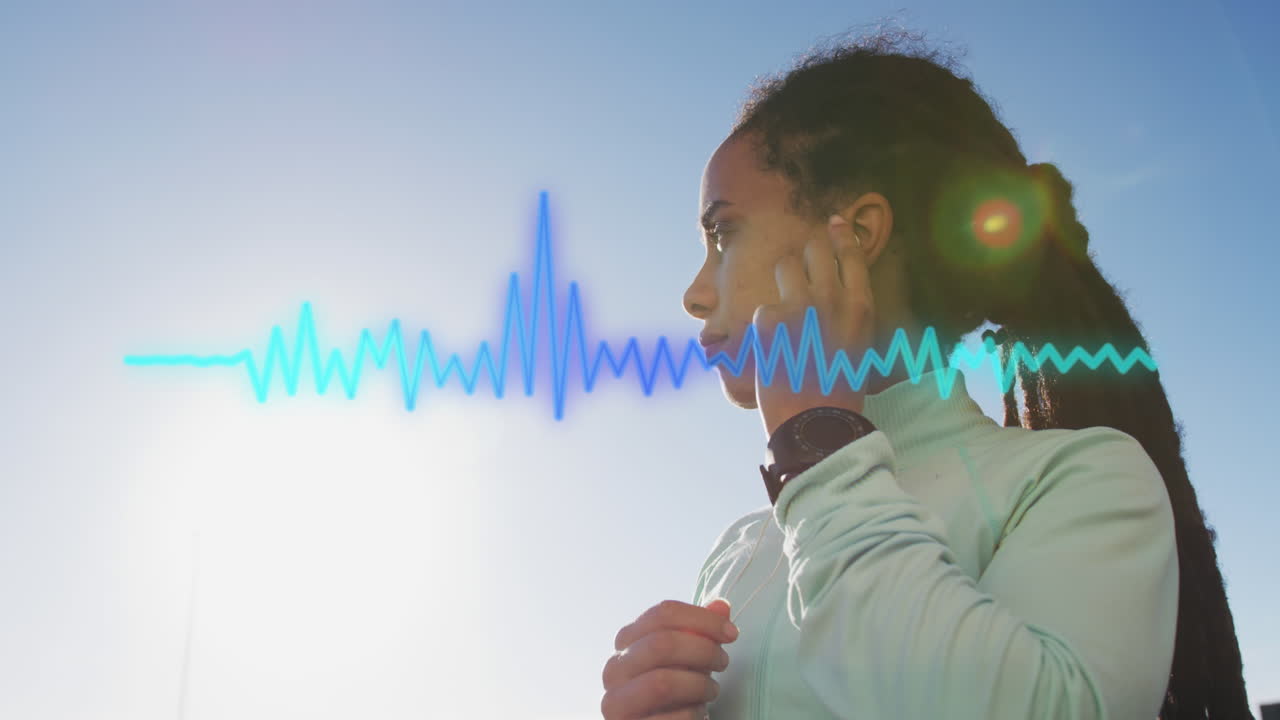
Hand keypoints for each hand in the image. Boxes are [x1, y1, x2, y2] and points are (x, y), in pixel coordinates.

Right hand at [600, 599, 736, 718]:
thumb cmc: (676, 691)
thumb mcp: (688, 658)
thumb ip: (701, 632)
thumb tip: (722, 606)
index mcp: (627, 642)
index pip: (662, 614)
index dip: (702, 619)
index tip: (731, 633)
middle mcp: (614, 668)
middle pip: (661, 644)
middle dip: (703, 650)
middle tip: (723, 662)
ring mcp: (616, 702)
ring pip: (662, 683)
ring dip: (699, 685)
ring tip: (711, 691)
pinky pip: (669, 719)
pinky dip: (693, 714)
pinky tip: (697, 714)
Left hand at [753, 214, 875, 436]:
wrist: (813, 423)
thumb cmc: (839, 392)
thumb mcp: (859, 346)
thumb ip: (849, 313)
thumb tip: (837, 291)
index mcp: (860, 306)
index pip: (851, 254)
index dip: (841, 234)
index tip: (834, 222)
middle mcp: (831, 298)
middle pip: (815, 251)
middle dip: (807, 256)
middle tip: (802, 270)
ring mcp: (799, 306)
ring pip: (785, 268)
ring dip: (784, 283)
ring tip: (786, 313)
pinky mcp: (769, 320)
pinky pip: (764, 307)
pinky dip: (766, 326)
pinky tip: (774, 349)